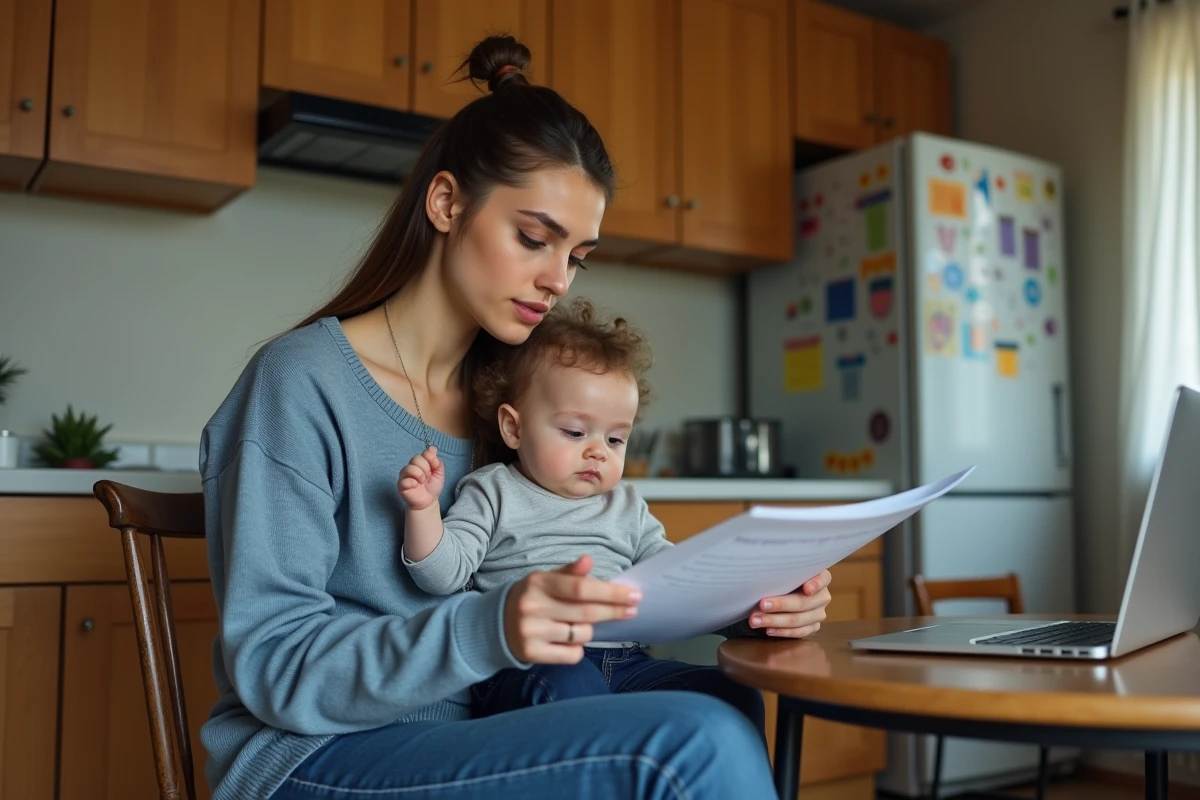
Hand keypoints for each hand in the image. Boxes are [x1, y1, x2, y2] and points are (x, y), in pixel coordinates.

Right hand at [397, 446, 443, 510]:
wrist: (428, 501)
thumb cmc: (432, 486)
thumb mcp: (439, 473)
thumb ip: (436, 461)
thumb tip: (432, 448)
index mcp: (420, 462)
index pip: (424, 453)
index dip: (430, 460)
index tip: (432, 469)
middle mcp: (411, 466)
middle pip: (416, 458)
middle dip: (426, 469)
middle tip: (427, 477)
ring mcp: (404, 475)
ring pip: (410, 468)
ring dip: (420, 476)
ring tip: (422, 482)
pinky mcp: (401, 484)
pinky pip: (405, 480)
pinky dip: (413, 483)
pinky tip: (415, 486)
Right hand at [503, 555, 641, 663]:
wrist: (494, 625)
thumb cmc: (531, 598)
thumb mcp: (545, 580)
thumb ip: (569, 572)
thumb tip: (589, 560)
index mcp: (538, 582)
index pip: (581, 588)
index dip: (610, 592)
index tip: (633, 595)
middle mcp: (532, 606)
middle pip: (586, 612)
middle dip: (614, 611)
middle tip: (632, 609)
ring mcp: (531, 632)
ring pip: (581, 634)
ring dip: (590, 630)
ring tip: (582, 625)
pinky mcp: (531, 653)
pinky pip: (572, 655)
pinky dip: (578, 649)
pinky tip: (569, 640)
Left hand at [747, 569, 831, 637]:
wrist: (786, 591)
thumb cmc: (784, 577)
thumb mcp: (785, 572)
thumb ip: (782, 574)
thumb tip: (762, 581)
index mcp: (821, 577)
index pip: (823, 579)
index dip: (815, 584)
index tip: (806, 588)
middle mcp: (823, 596)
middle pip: (804, 603)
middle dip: (781, 604)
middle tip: (762, 605)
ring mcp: (819, 613)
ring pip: (798, 620)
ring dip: (775, 620)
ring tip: (756, 620)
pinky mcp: (813, 627)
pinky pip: (798, 632)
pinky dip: (781, 631)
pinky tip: (768, 629)